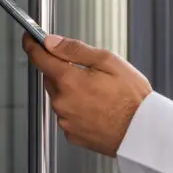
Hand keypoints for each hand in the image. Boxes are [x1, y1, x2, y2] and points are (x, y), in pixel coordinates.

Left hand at [23, 34, 151, 156]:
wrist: (143, 131)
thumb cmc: (132, 98)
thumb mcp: (109, 61)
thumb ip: (76, 49)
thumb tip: (52, 42)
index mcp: (69, 80)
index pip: (39, 57)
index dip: (32, 45)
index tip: (30, 39)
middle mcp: (62, 102)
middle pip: (51, 78)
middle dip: (63, 70)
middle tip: (90, 72)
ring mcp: (65, 120)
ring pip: (60, 97)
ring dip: (72, 91)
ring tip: (100, 94)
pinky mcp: (72, 134)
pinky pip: (68, 115)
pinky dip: (78, 109)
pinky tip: (98, 108)